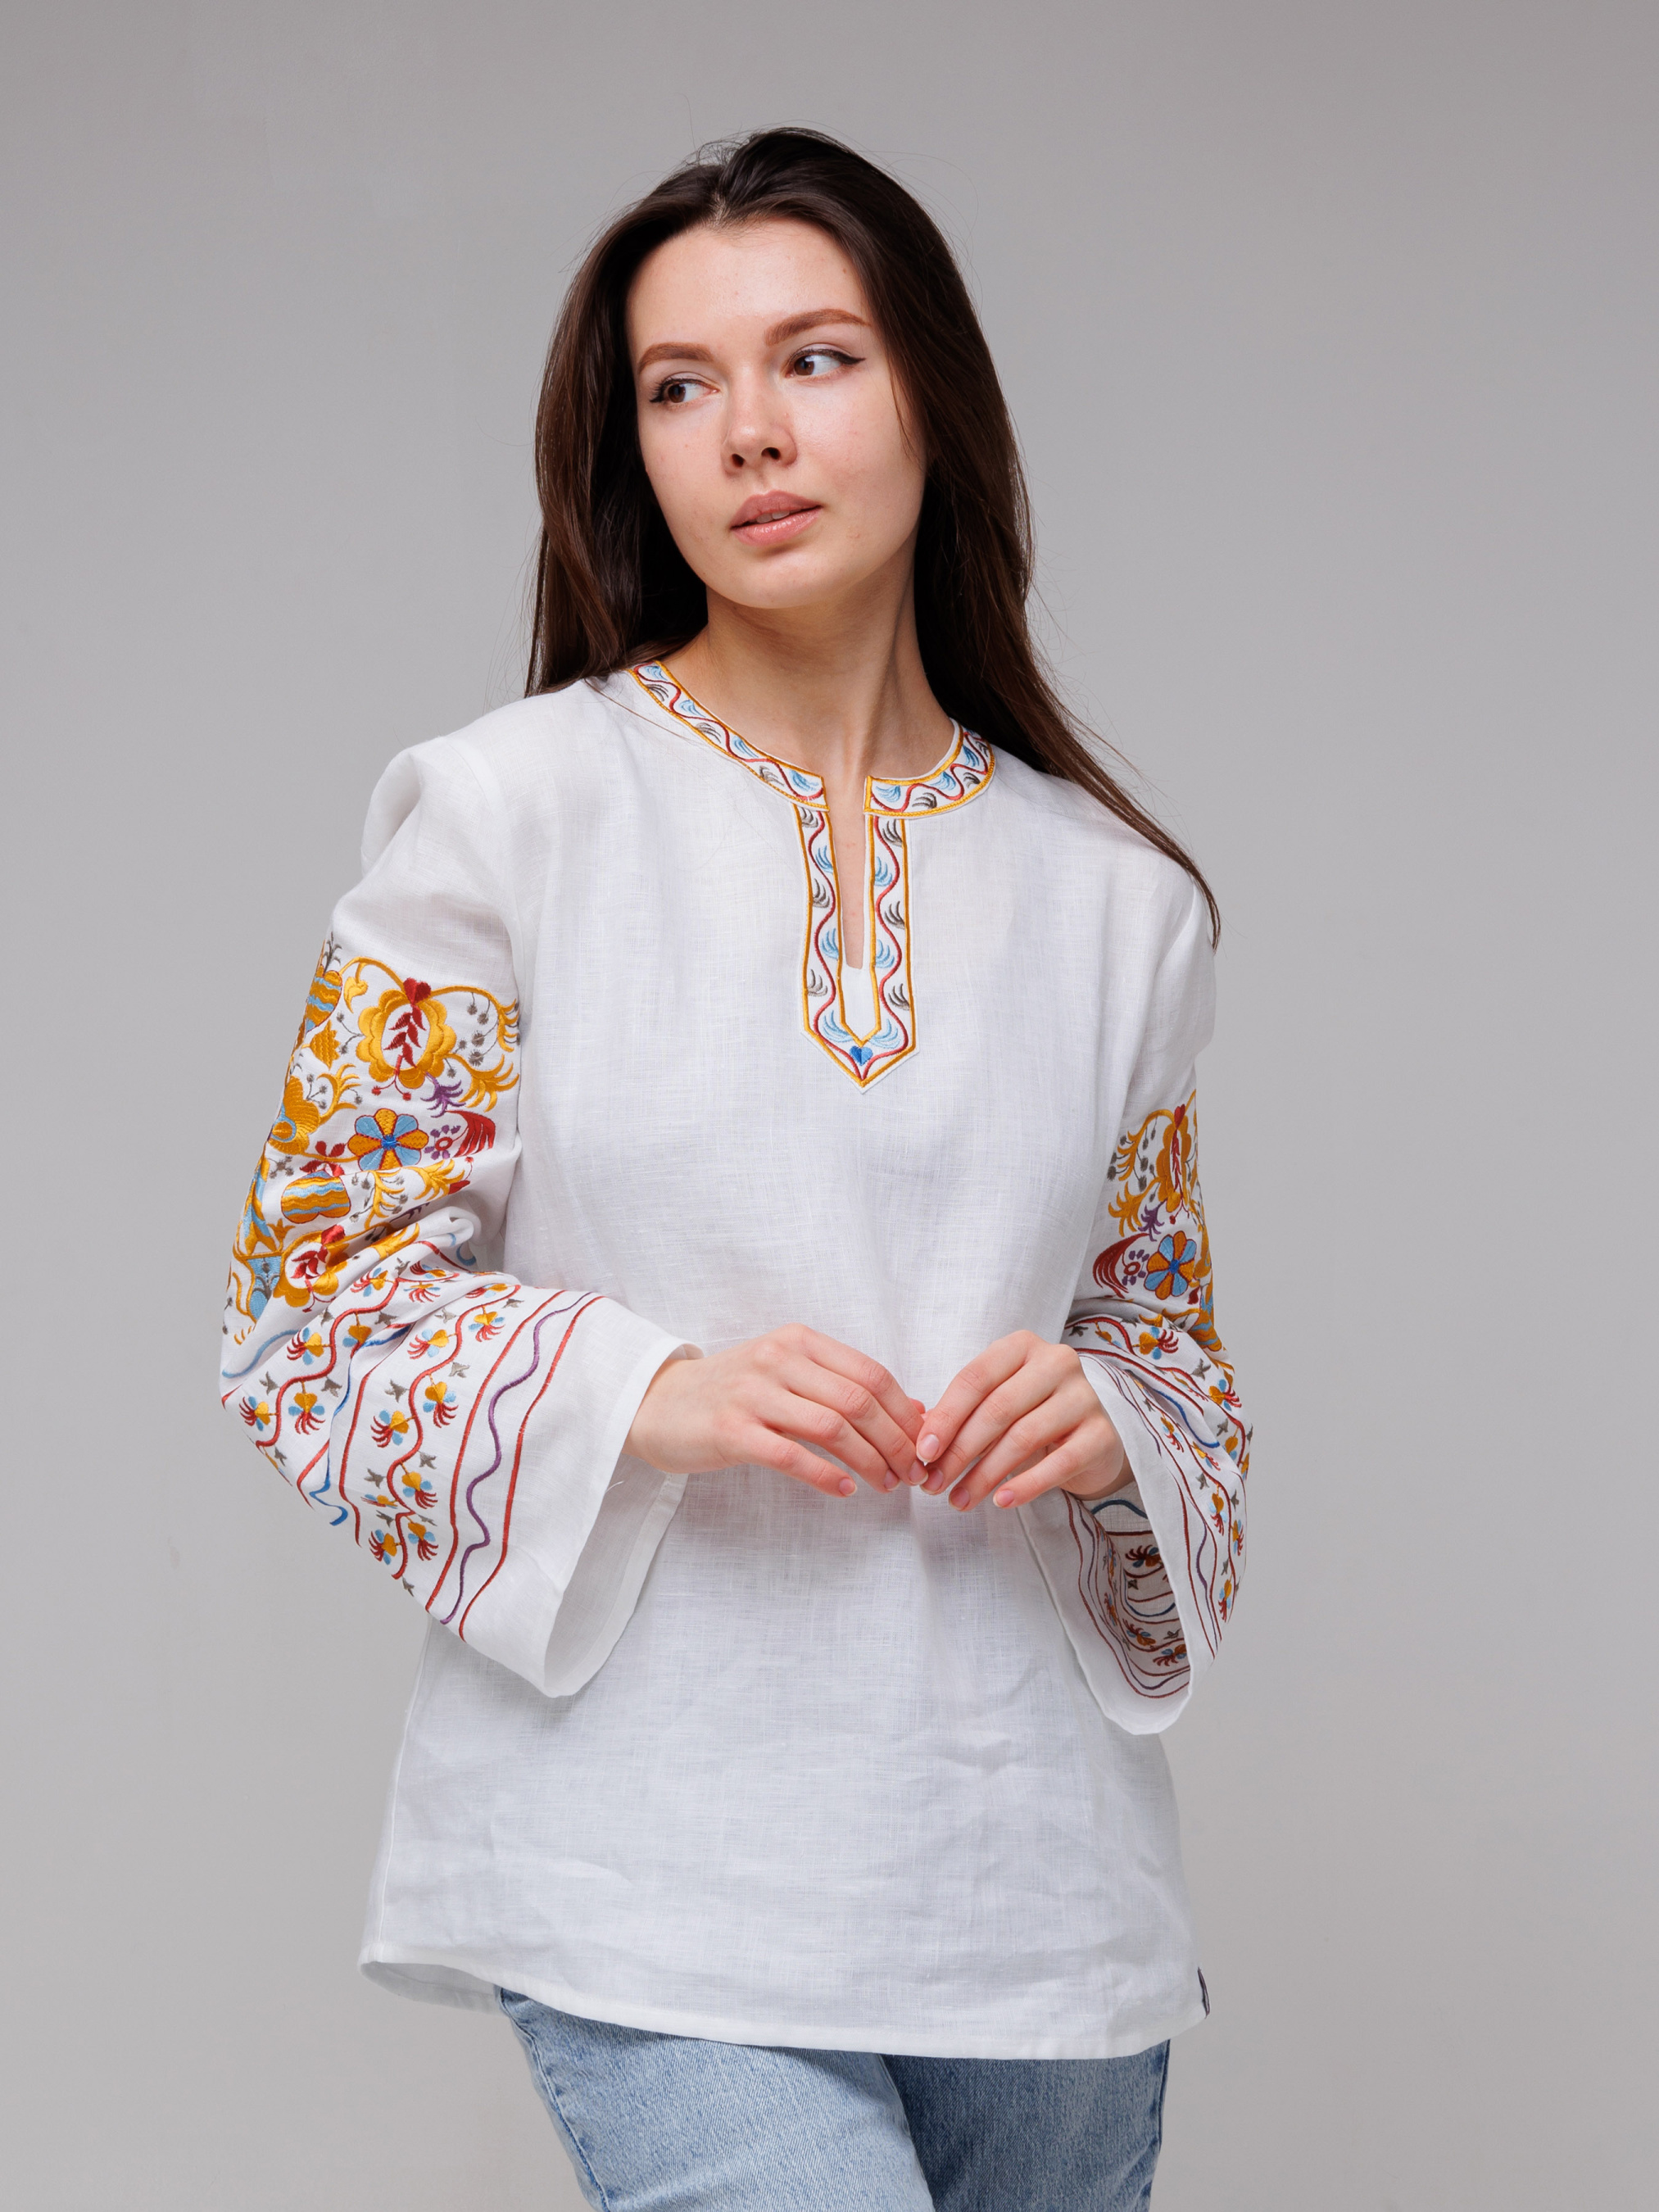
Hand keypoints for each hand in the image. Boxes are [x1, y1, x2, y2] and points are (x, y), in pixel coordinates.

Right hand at [625, 1325, 924, 1497]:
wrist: (657, 1403)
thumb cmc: (732, 1392)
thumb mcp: (787, 1374)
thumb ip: (843, 1386)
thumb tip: (914, 1409)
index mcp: (798, 1341)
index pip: (871, 1374)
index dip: (905, 1412)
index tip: (923, 1443)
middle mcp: (778, 1359)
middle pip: (859, 1402)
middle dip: (896, 1442)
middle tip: (912, 1473)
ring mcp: (753, 1394)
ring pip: (833, 1428)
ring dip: (870, 1462)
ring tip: (886, 1485)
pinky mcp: (732, 1431)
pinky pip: (793, 1456)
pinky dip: (827, 1476)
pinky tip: (846, 1490)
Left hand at [914, 1332, 1131, 1511]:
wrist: (1091, 1438)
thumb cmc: (1031, 1415)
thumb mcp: (995, 1405)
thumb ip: (962, 1417)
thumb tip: (921, 1446)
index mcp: (1022, 1346)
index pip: (975, 1378)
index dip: (946, 1416)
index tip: (923, 1452)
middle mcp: (1056, 1362)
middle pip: (997, 1409)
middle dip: (960, 1451)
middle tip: (935, 1484)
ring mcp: (1084, 1396)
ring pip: (1023, 1437)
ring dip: (985, 1474)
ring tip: (960, 1500)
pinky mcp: (1102, 1434)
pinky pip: (1058, 1463)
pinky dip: (1026, 1485)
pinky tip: (1001, 1501)